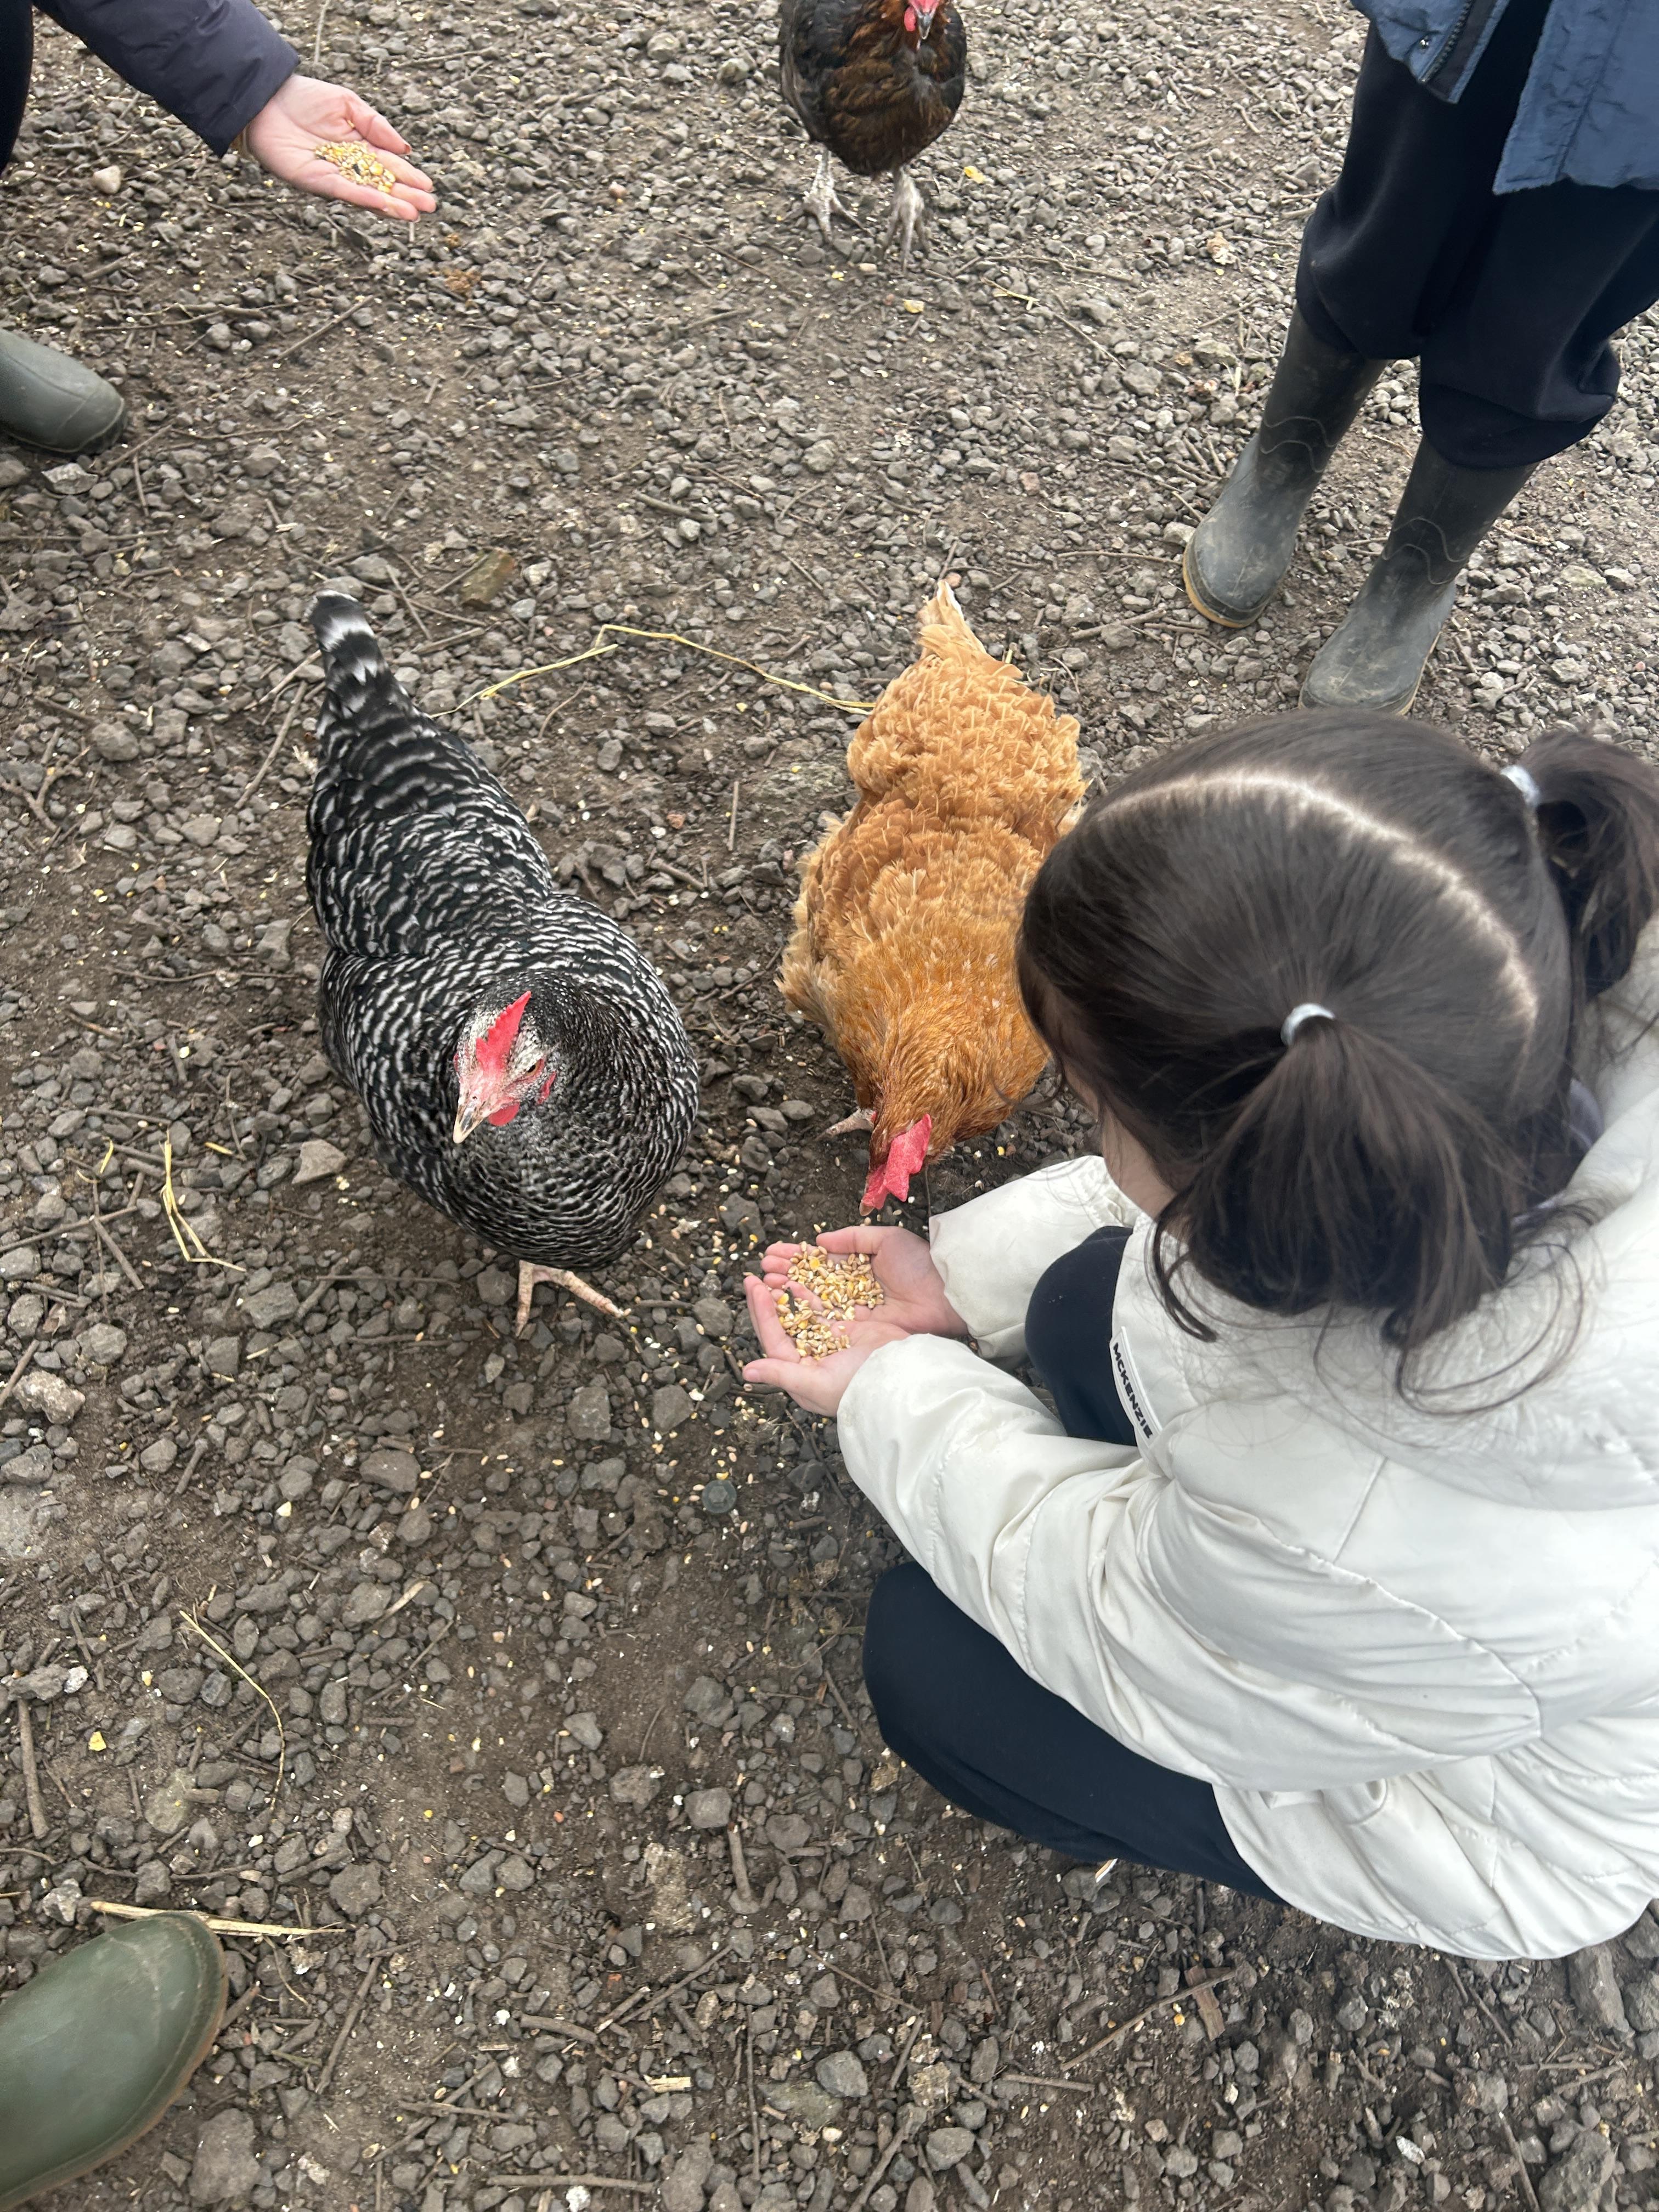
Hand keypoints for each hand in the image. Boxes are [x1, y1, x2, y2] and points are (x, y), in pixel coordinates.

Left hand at [241, 74, 436, 222]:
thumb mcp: (347, 103)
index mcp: (360, 147)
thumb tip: (404, 148)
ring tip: (412, 213)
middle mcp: (349, 166)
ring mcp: (333, 176)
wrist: (267, 98)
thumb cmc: (305, 98)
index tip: (428, 187)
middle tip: (428, 207)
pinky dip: (362, 197)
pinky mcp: (314, 180)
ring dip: (389, 205)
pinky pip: (342, 191)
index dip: (409, 177)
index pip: (389, 166)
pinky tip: (380, 202)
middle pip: (382, 185)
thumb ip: (375, 125)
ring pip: (366, 194)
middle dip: (405, 196)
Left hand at [741, 1271, 911, 1417]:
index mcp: (799, 1375)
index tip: (753, 1288)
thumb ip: (781, 1374)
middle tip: (752, 1278)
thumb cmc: (859, 1385)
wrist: (901, 1375)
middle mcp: (810, 1360)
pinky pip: (820, 1310)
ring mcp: (828, 1343)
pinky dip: (807, 1297)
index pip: (773, 1339)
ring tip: (771, 1275)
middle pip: (781, 1326)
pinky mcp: (845, 1330)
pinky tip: (795, 1282)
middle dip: (766, 1302)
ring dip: (784, 1297)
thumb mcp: (816, 1384)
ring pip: (798, 1316)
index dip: (761, 1313)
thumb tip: (747, 1371)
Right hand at [755, 1225, 969, 1339]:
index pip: (821, 1262)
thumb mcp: (886, 1240)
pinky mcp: (856, 1329)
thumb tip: (819, 1242)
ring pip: (813, 1300)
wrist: (944, 1295)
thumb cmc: (920, 1264)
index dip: (797, 1257)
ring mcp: (853, 1310)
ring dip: (788, 1290)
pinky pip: (825, 1319)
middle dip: (786, 1273)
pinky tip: (785, 1302)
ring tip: (767, 1280)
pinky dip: (803, 1311)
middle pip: (812, 1281)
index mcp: (860, 1266)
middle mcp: (852, 1289)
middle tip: (763, 1267)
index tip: (773, 1252)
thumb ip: (852, 1238)